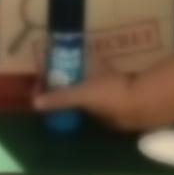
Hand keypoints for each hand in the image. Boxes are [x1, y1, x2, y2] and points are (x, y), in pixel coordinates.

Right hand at [30, 73, 153, 129]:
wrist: (137, 107)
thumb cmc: (110, 94)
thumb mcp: (81, 94)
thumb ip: (59, 98)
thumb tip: (35, 103)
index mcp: (85, 62)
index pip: (59, 60)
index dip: (46, 69)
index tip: (37, 83)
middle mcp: (88, 71)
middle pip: (62, 75)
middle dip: (49, 85)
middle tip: (37, 98)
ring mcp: (93, 86)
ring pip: (70, 89)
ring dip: (58, 97)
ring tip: (44, 107)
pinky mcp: (97, 101)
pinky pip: (77, 102)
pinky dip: (67, 107)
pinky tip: (59, 114)